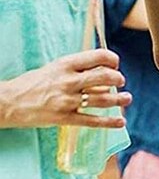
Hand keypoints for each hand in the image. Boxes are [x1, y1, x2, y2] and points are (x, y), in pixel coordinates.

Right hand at [0, 49, 130, 128]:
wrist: (8, 102)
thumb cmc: (33, 83)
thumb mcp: (54, 68)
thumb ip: (76, 68)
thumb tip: (101, 68)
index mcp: (66, 64)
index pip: (98, 56)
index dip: (112, 59)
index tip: (115, 64)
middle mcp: (68, 81)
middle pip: (105, 77)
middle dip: (118, 79)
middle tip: (120, 82)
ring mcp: (67, 100)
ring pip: (102, 99)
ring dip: (119, 99)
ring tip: (127, 99)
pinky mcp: (64, 118)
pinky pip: (92, 120)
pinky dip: (109, 122)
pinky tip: (121, 122)